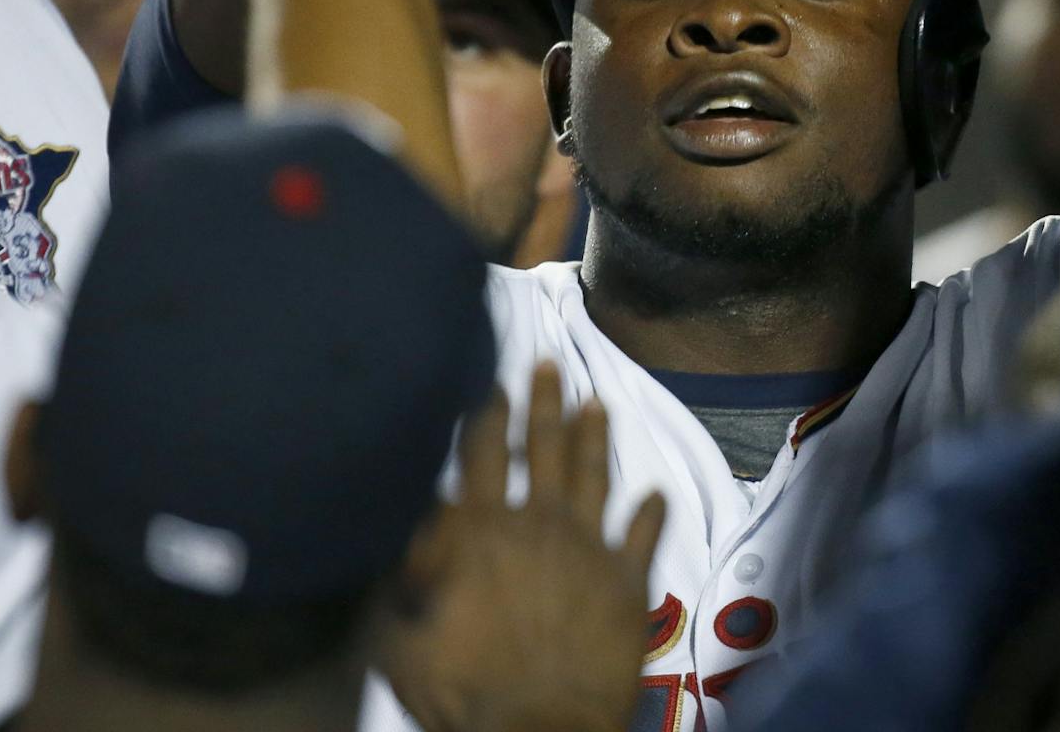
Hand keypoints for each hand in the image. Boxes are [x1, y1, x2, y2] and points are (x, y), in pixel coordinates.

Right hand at [382, 365, 664, 731]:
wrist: (541, 728)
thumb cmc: (464, 689)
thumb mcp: (402, 637)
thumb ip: (401, 580)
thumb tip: (406, 530)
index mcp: (481, 532)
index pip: (480, 456)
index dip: (486, 414)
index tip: (494, 382)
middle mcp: (537, 525)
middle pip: (542, 449)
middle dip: (544, 403)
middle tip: (551, 365)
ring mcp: (589, 548)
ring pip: (594, 476)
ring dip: (596, 437)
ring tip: (598, 402)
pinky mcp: (628, 581)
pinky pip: (645, 535)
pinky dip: (653, 512)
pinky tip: (657, 493)